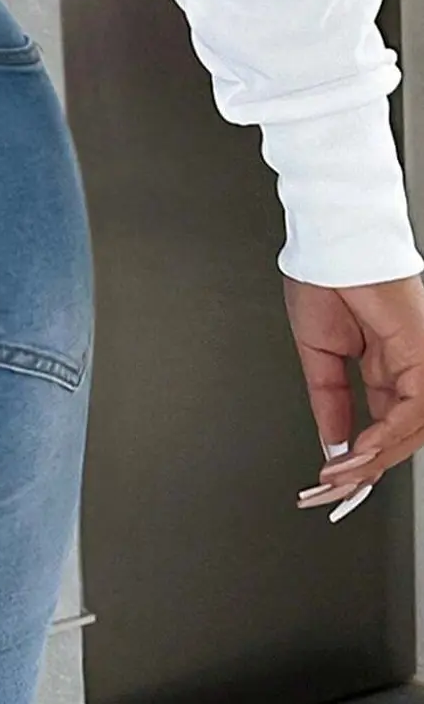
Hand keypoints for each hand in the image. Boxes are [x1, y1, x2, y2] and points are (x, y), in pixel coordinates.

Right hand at [284, 271, 423, 516]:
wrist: (328, 245)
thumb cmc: (323, 278)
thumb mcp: (320, 355)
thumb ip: (330, 401)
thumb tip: (333, 441)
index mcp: (386, 366)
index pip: (382, 427)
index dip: (358, 459)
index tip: (331, 480)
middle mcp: (406, 369)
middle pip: (397, 437)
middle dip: (363, 470)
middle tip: (331, 489)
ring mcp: (418, 364)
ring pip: (409, 432)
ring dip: (372, 460)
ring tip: (339, 476)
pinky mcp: (422, 358)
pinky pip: (410, 412)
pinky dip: (382, 437)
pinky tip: (356, 451)